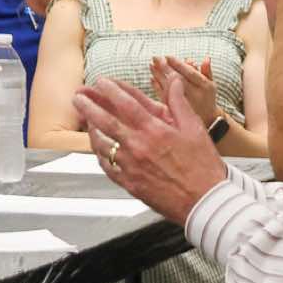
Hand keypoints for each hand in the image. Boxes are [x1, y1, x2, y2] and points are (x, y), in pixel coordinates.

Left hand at [72, 75, 227, 224]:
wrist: (204, 200)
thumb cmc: (203, 166)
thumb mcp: (195, 128)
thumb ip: (179, 103)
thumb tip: (174, 81)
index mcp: (155, 130)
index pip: (126, 103)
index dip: (111, 90)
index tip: (102, 82)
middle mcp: (138, 145)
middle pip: (105, 120)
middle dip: (89, 105)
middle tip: (78, 96)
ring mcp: (130, 165)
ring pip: (101, 142)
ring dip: (90, 127)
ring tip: (85, 117)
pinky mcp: (128, 182)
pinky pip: (106, 164)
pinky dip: (99, 152)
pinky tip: (97, 145)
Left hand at [150, 55, 217, 124]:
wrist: (207, 119)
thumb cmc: (207, 97)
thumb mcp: (212, 84)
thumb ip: (207, 71)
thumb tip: (206, 58)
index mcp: (203, 86)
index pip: (189, 72)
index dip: (177, 64)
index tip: (167, 56)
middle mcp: (193, 94)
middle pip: (177, 78)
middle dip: (164, 67)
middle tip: (155, 57)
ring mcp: (184, 101)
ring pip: (168, 86)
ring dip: (158, 75)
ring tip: (151, 65)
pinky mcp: (175, 108)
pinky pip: (164, 96)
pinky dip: (157, 87)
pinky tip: (152, 78)